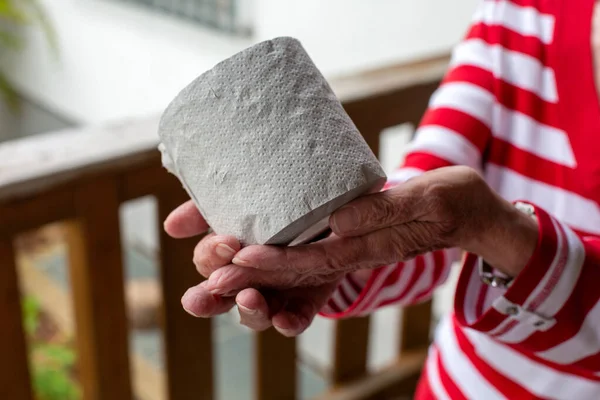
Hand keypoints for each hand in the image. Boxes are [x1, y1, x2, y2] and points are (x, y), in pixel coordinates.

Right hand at [164, 200, 338, 335]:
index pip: (208, 264)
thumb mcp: (242, 205)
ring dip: (248, 310)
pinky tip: (283, 320)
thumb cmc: (276, 211)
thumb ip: (207, 212)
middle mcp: (248, 282)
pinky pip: (296, 320)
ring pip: (254, 315)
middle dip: (207, 300)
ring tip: (248, 297)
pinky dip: (288, 323)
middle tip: (203, 295)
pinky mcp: (305, 303)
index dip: (211, 257)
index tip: (227, 242)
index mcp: (228, 259)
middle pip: (219, 300)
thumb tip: (171, 226)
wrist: (326, 215)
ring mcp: (276, 295)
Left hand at [205, 166, 537, 294]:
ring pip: (295, 269)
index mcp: (373, 247)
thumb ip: (385, 210)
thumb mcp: (432, 198)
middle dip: (252, 278)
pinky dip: (275, 258)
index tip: (238, 257)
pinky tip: (245, 252)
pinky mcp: (348, 240)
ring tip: (212, 274)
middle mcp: (355, 254)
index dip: (276, 261)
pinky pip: (307, 256)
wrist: (470, 214)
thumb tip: (336, 220)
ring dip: (254, 275)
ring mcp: (350, 250)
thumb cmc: (457, 201)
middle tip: (209, 278)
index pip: (316, 260)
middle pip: (296, 272)